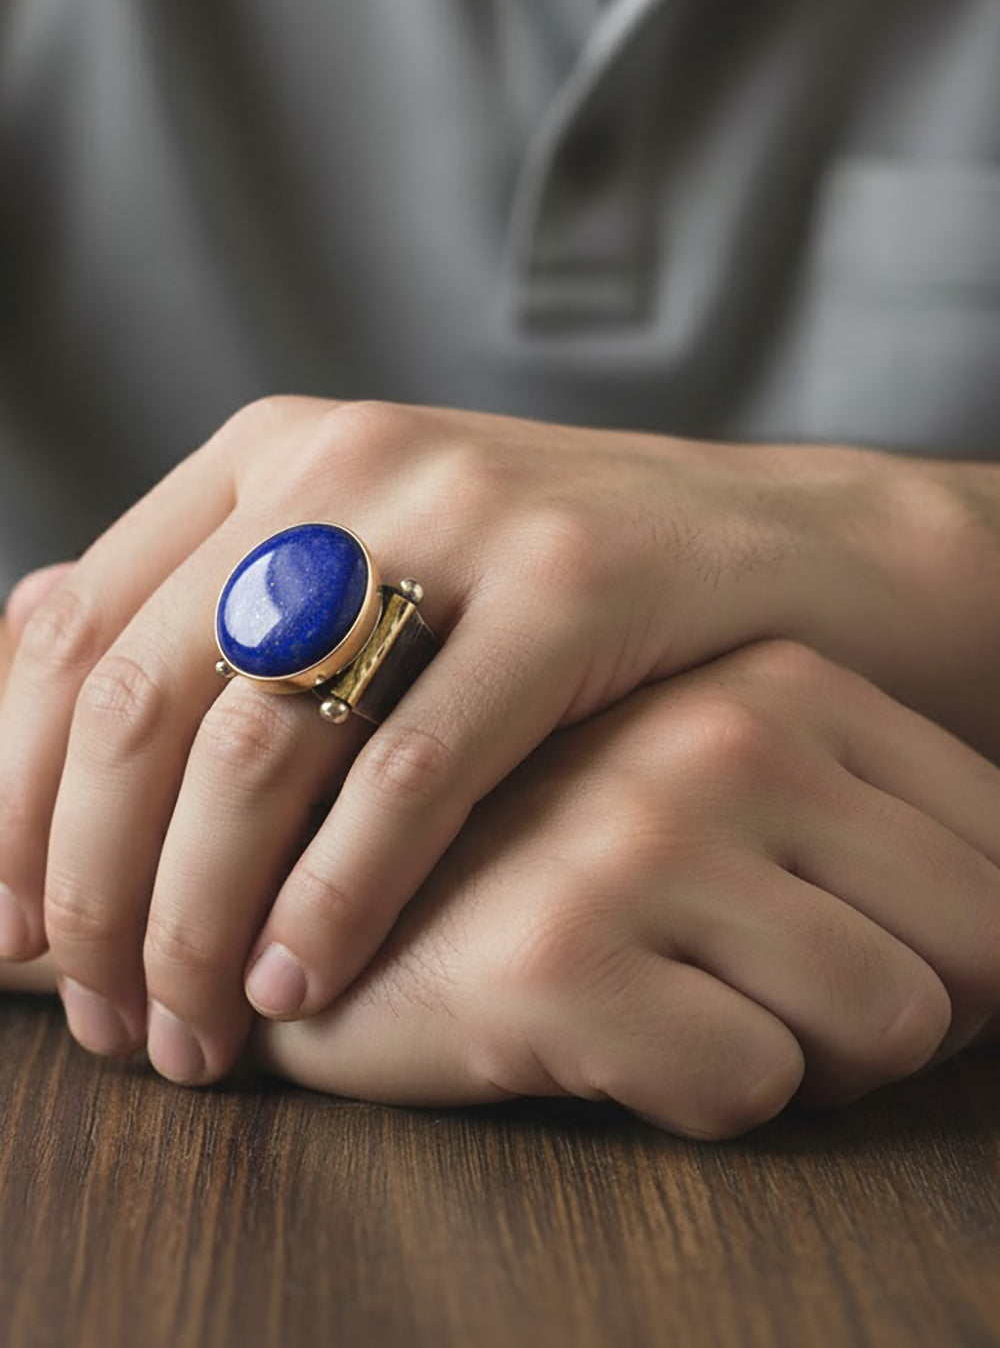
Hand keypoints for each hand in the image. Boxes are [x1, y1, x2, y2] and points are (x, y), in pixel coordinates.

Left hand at [0, 395, 976, 1086]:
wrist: (780, 555)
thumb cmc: (555, 593)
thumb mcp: (379, 564)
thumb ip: (227, 622)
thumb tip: (32, 740)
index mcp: (272, 453)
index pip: (74, 631)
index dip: (10, 795)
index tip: (3, 928)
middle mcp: (347, 465)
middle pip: (144, 700)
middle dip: (91, 887)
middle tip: (97, 1016)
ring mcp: (463, 515)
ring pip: (260, 752)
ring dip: (196, 920)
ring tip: (189, 1034)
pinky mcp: (573, 588)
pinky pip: (411, 776)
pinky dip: (335, 900)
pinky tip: (300, 985)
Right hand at [253, 641, 999, 1135]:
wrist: (333, 888)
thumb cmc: (547, 849)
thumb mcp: (717, 781)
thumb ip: (853, 817)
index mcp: (779, 681)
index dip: (960, 948)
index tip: (861, 957)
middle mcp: (725, 737)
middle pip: (983, 945)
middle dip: (904, 1008)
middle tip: (777, 994)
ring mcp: (644, 838)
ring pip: (891, 1022)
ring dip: (806, 1056)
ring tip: (686, 1004)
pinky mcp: (566, 956)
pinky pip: (755, 1088)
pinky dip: (702, 1096)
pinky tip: (610, 1040)